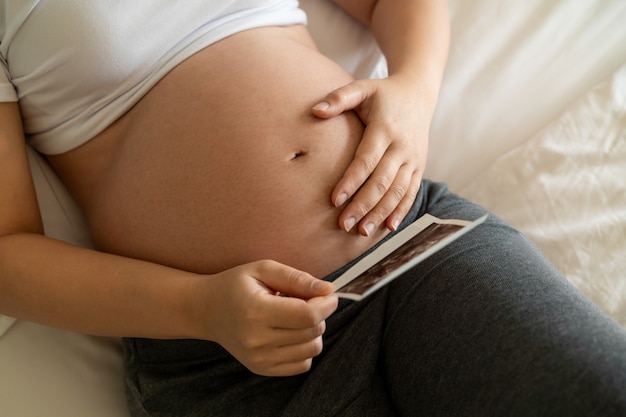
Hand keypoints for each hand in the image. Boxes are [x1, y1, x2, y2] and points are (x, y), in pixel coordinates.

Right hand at [196, 260, 337, 376]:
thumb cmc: (236, 285)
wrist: (206, 310)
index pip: (307, 315)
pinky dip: (304, 348)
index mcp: (256, 311)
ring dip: (313, 331)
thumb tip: (328, 290)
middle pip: (312, 331)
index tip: (328, 294)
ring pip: (312, 349)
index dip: (326, 304)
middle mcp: (257, 340)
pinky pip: (302, 364)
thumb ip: (297, 279)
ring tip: (294, 316)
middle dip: (319, 313)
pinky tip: (290, 332)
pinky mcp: (261, 369)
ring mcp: (259, 359)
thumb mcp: (264, 269)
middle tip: (304, 300)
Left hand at [312, 75, 430, 235]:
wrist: (418, 94)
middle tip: (344, 225)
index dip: (351, 181)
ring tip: (362, 232)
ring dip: (380, 213)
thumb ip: (339, 98)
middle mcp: (402, 146)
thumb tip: (314, 110)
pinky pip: (411, 193)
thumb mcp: (362, 88)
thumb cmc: (383, 94)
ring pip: (397, 192)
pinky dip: (400, 211)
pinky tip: (388, 227)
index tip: (335, 200)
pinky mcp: (419, 167)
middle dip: (363, 205)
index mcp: (385, 128)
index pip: (366, 160)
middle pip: (382, 181)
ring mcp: (413, 159)